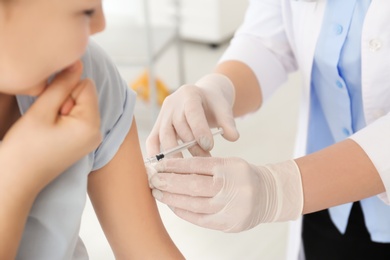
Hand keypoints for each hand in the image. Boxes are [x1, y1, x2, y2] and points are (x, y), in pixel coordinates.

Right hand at [0, 60, 101, 192]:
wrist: (16, 180)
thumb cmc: (24, 147)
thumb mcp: (42, 110)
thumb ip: (62, 84)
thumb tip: (78, 62)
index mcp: (91, 125)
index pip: (86, 85)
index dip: (65, 90)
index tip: (50, 108)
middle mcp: (98, 133)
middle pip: (86, 96)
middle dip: (65, 100)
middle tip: (47, 120)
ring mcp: (92, 140)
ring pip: (80, 106)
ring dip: (63, 109)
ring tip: (48, 128)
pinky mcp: (83, 143)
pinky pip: (78, 119)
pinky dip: (64, 119)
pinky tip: (51, 132)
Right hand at [146, 73, 239, 157]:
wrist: (201, 98)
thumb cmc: (212, 104)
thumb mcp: (223, 108)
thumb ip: (228, 122)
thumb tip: (233, 137)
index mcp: (189, 94)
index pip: (192, 112)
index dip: (199, 130)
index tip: (209, 145)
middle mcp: (172, 103)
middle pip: (178, 126)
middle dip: (192, 145)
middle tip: (205, 158)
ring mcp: (162, 115)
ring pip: (164, 135)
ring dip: (176, 153)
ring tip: (190, 166)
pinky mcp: (157, 126)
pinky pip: (152, 140)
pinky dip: (155, 153)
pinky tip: (163, 167)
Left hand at [148, 157, 302, 231]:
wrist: (268, 195)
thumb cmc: (242, 176)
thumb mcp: (228, 163)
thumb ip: (204, 166)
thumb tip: (172, 169)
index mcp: (230, 168)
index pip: (196, 166)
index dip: (174, 165)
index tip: (159, 165)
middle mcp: (231, 188)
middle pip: (193, 185)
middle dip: (168, 182)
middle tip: (152, 179)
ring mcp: (230, 208)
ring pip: (194, 204)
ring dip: (171, 198)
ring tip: (157, 192)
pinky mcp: (228, 223)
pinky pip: (200, 219)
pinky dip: (183, 212)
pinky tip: (172, 205)